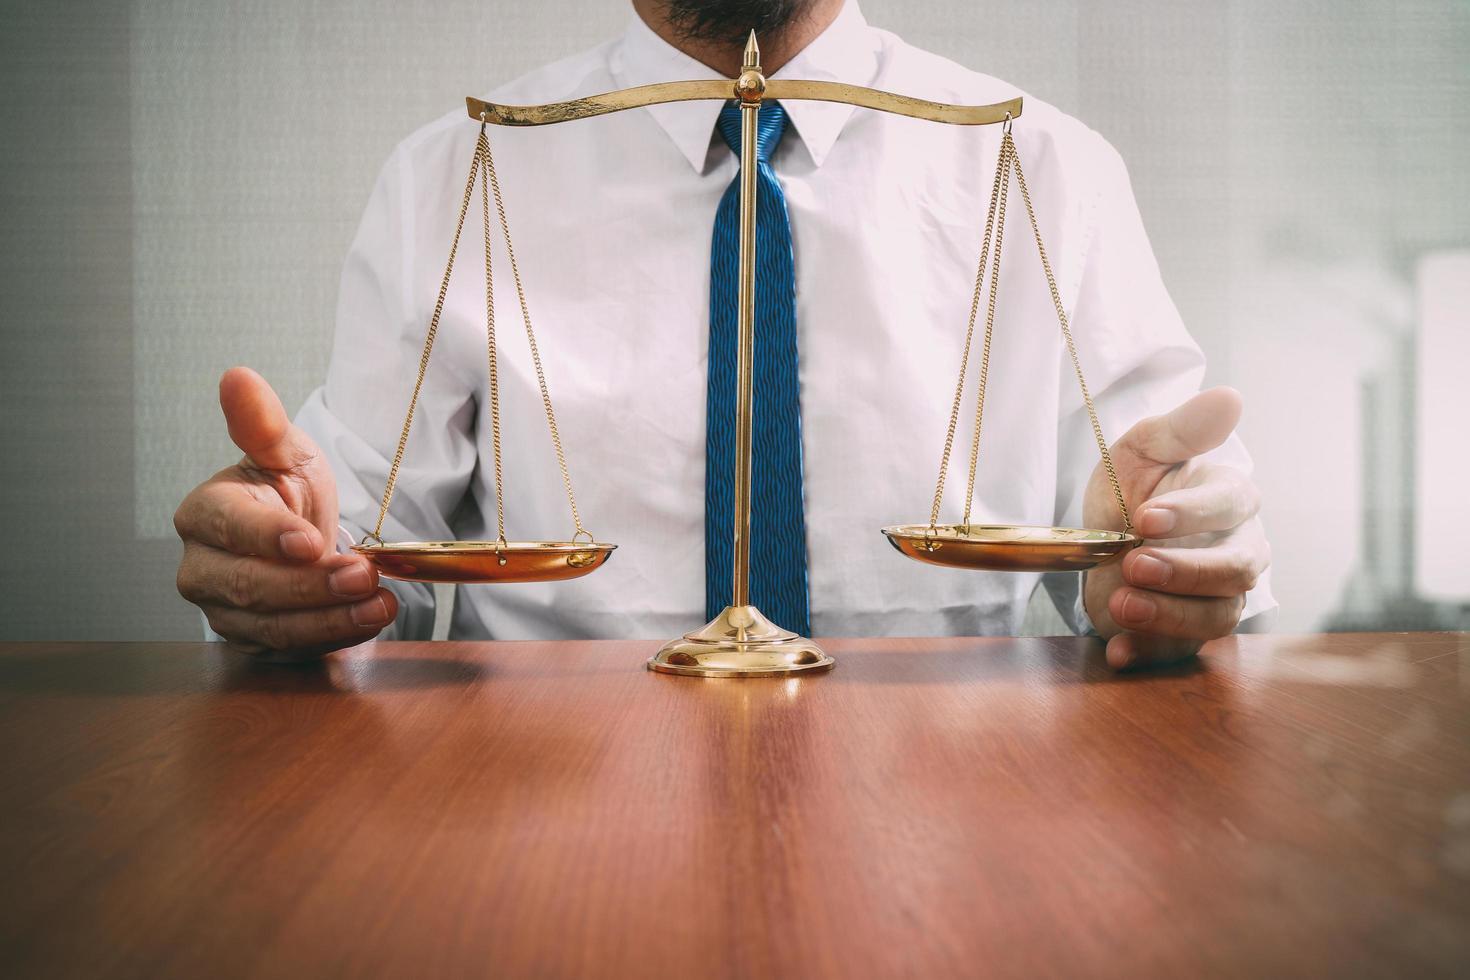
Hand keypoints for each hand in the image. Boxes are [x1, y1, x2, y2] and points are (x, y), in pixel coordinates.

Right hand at [173, 367, 396, 657]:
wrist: (301, 533)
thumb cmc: (285, 489)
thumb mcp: (285, 451)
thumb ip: (263, 423)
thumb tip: (237, 377)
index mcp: (203, 514)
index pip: (229, 528)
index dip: (268, 537)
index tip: (310, 540)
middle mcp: (203, 568)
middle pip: (250, 586)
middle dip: (310, 584)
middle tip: (361, 573)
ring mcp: (225, 610)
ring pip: (271, 625)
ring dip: (330, 618)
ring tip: (378, 603)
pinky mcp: (255, 640)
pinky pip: (292, 647)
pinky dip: (334, 636)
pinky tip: (372, 619)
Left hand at [1082, 387, 1270, 669]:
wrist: (1098, 543)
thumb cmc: (1130, 490)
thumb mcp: (1142, 451)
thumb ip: (1182, 430)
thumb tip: (1230, 398)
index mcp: (1231, 498)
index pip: (1231, 505)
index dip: (1192, 514)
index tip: (1146, 518)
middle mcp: (1239, 550)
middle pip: (1236, 568)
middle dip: (1184, 570)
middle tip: (1133, 564)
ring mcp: (1218, 596)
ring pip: (1217, 614)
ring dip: (1168, 613)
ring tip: (1120, 603)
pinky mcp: (1189, 632)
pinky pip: (1181, 650)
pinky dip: (1148, 652)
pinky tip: (1117, 649)